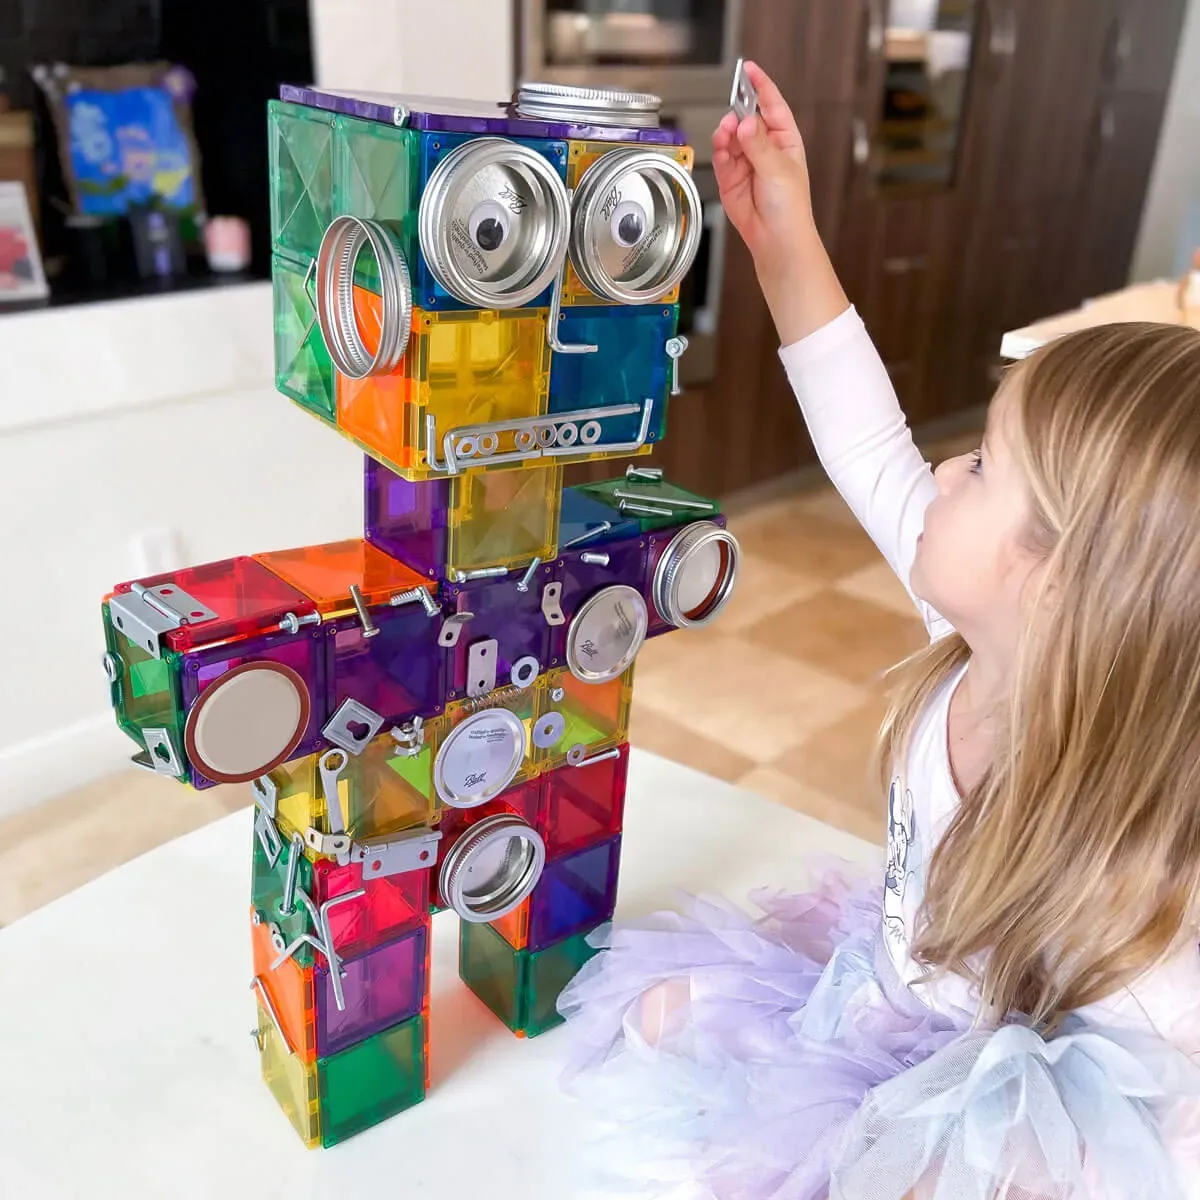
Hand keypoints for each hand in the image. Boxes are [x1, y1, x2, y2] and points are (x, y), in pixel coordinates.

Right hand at [712, 61, 816, 278]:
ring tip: (726, 136)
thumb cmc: (790, 209)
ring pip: (731, 138)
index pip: (772, 106)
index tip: (749, 70)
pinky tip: (721, 149)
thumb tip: (746, 122)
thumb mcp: (778, 171)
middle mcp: (765, 149)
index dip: (761, 86)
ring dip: (726, 134)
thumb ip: (759, 145)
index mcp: (785, 141)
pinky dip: (720, 152)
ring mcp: (746, 163)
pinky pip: (721, 157)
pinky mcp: (730, 179)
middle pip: (747, 120)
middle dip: (738, 115)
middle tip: (733, 119)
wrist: (777, 242)